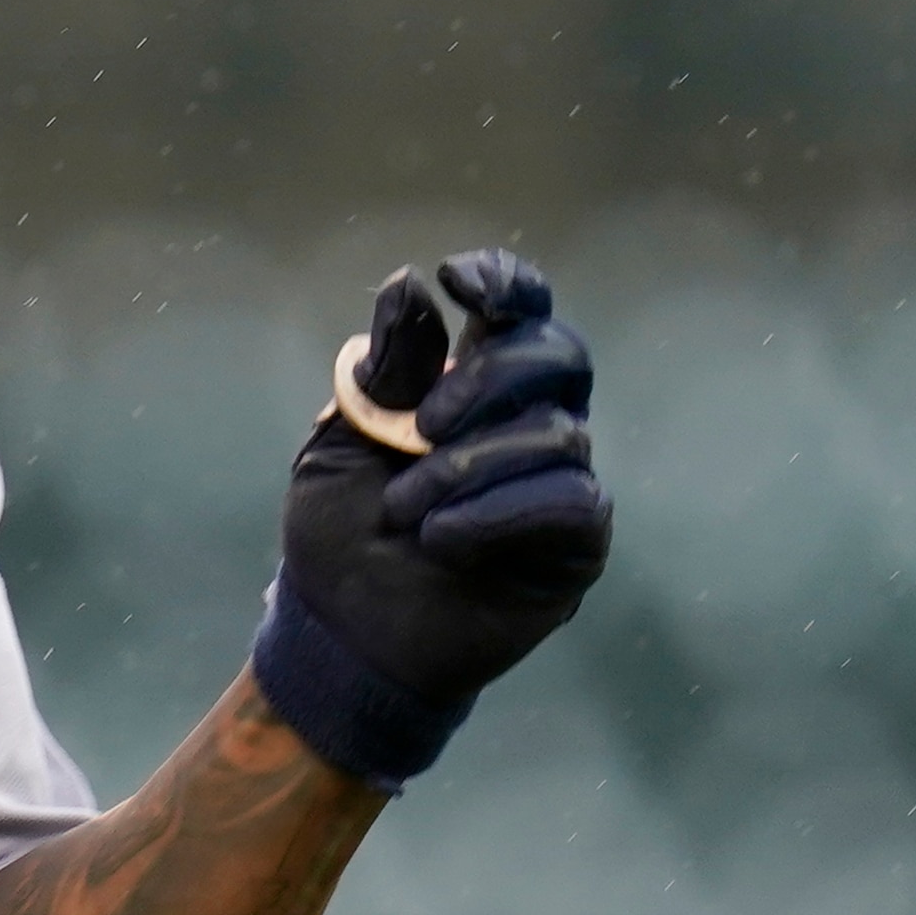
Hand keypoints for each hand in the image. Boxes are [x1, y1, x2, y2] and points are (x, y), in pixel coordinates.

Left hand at [253, 249, 613, 789]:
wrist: (343, 633)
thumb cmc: (340, 534)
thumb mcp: (346, 442)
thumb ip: (385, 372)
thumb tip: (409, 285)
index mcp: (473, 385)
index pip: (520, 311)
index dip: (505, 283)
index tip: (457, 281)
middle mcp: (528, 423)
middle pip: (557, 355)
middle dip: (487, 380)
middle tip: (419, 429)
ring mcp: (558, 482)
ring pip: (557, 434)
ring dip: (470, 467)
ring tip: (406, 511)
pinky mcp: (575, 545)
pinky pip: (571, 501)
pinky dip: (499, 513)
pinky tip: (443, 539)